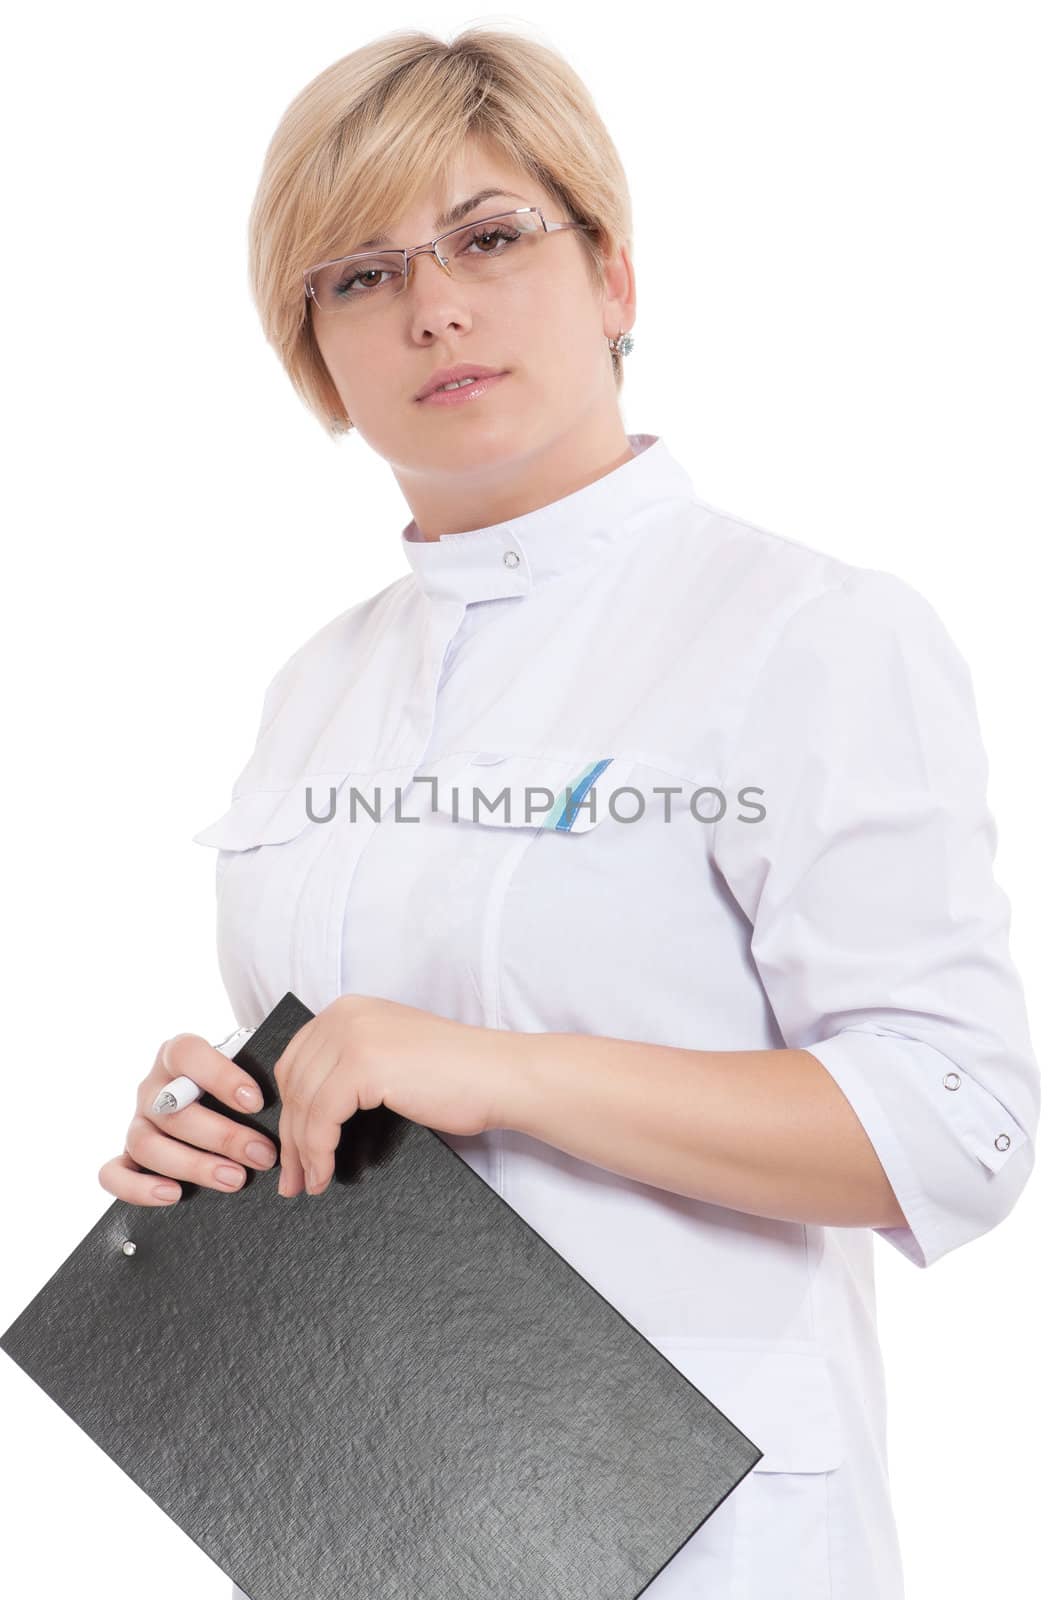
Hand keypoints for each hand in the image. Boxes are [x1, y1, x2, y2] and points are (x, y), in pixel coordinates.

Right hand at [97, 1034, 278, 1205]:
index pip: (187, 1054)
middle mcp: (152, 1087)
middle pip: (174, 1111)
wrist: (214, 1101)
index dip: (220, 1077)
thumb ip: (257, 1078)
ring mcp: (137, 1121)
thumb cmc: (234, 1086)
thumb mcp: (245, 1071)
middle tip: (263, 1155)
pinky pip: (113, 1174)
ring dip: (194, 1165)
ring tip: (235, 1179)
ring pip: (147, 1144)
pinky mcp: (127, 1156)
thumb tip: (289, 1103)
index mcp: (177, 1055)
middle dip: (223, 1137)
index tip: (256, 1102)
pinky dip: (138, 1188)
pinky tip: (173, 1194)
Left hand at [273, 995, 517, 1197]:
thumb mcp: (390, 1056)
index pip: (295, 1062)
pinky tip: (325, 1174)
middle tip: (291, 1176)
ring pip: (303, 1104)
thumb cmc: (456, 1075)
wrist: (499, 1075)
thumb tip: (308, 1112)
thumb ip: (350, 1065)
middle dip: (289, 1136)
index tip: (290, 1147)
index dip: (288, 1110)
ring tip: (308, 1183)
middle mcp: (345, 1014)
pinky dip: (318, 1153)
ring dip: (301, 1152)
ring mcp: (353, 1036)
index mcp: (349, 1009)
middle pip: (293, 1083)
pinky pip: (321, 1118)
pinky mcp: (363, 1064)